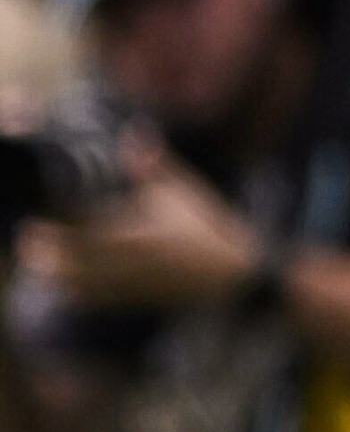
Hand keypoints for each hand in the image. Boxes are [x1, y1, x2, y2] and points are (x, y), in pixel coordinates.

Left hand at [40, 146, 263, 312]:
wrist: (231, 274)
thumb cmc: (206, 227)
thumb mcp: (184, 190)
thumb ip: (153, 165)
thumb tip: (135, 133)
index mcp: (137, 236)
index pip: (83, 237)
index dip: (58, 230)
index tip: (44, 217)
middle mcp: (129, 264)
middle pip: (72, 264)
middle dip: (49, 251)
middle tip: (35, 235)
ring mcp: (129, 284)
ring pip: (77, 284)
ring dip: (57, 270)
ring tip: (46, 254)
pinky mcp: (132, 297)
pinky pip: (93, 298)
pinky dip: (74, 288)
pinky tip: (68, 275)